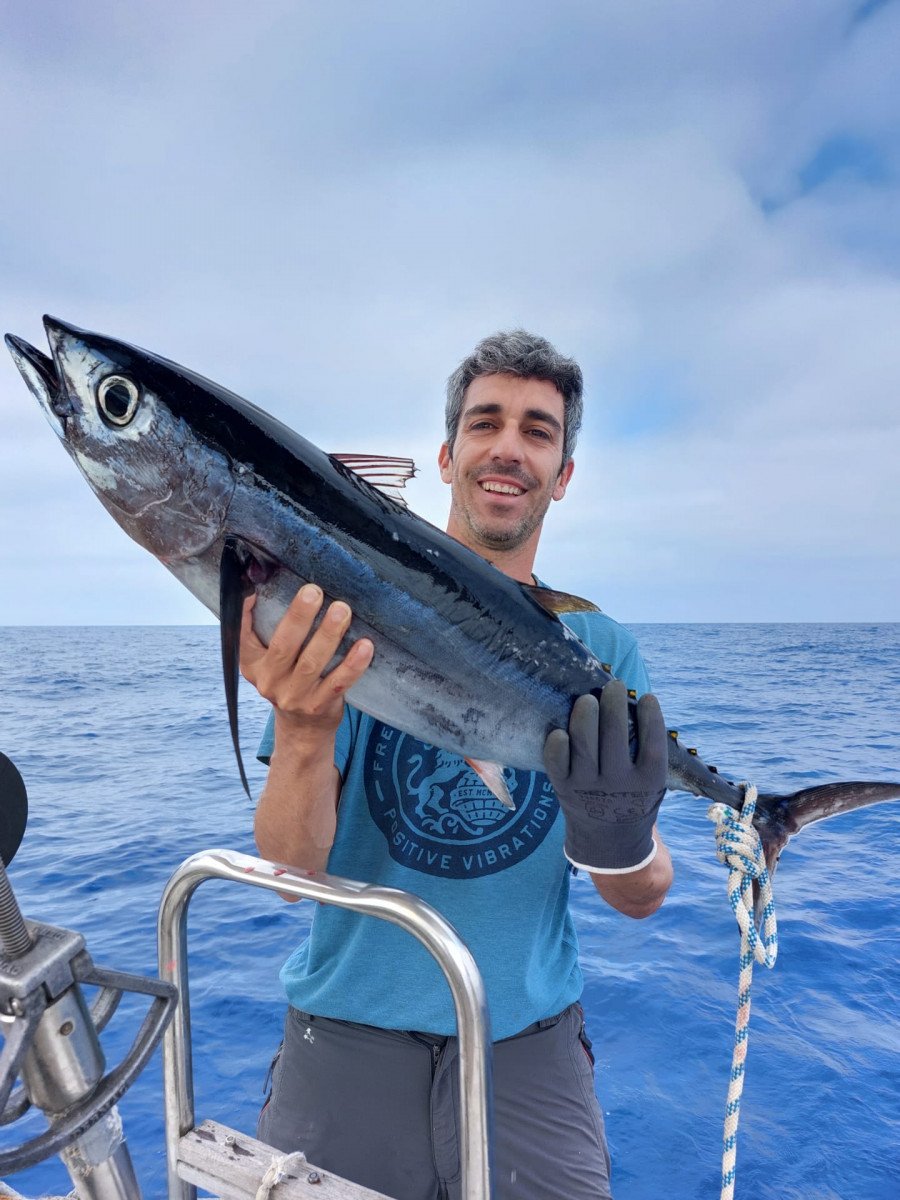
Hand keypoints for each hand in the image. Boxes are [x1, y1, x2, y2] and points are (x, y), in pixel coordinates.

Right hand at [240, 584, 373, 743]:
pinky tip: (365, 646)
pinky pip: (338, 683)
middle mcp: (269, 681)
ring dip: (328, 635)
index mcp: (252, 663)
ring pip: (311, 663)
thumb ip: (260, 629)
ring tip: (342, 611)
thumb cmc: (287, 678)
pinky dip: (353, 665)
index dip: (245, 614)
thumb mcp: (265, 659)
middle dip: (299, 617)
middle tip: (314, 591)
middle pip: (283, 646)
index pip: (242, 636)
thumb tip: (256, 590)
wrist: (301, 728)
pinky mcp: (319, 707)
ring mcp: (294, 696)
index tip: (255, 591)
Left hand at [543, 680, 667, 873]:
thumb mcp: (653, 785)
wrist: (610, 845)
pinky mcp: (564, 789)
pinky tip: (560, 730)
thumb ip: (649, 755)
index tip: (648, 698)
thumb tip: (639, 706)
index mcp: (648, 783)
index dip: (652, 718)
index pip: (653, 745)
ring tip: (588, 698)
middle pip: (614, 738)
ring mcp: (588, 788)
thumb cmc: (634, 800)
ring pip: (584, 746)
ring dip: (585, 717)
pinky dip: (556, 747)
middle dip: (614, 705)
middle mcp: (619, 785)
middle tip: (614, 685)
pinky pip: (556, 764)